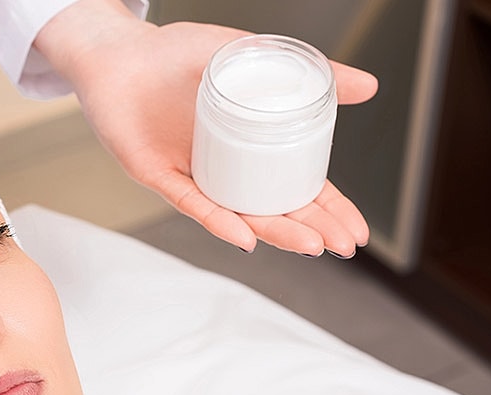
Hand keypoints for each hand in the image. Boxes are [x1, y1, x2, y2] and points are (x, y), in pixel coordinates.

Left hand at [35, 1, 378, 256]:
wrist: (120, 51)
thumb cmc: (177, 54)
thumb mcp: (252, 57)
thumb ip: (308, 74)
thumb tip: (369, 87)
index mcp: (249, 148)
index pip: (299, 188)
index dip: (330, 210)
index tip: (358, 232)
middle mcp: (224, 169)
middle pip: (276, 209)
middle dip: (313, 231)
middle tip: (344, 246)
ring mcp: (194, 175)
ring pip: (239, 214)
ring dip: (274, 232)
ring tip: (309, 246)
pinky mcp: (159, 175)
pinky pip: (192, 203)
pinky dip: (217, 220)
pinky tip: (244, 236)